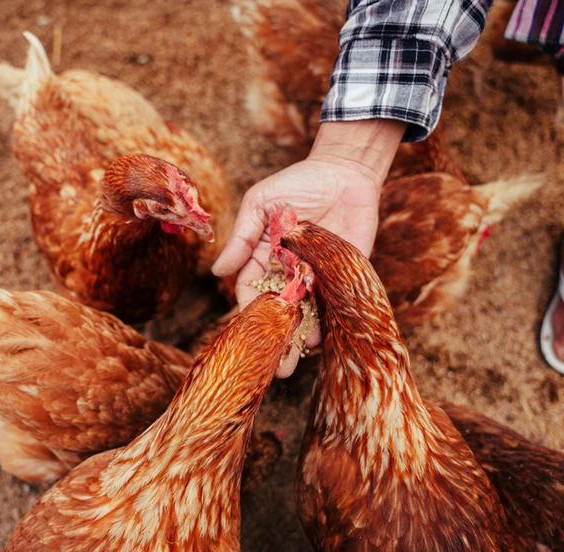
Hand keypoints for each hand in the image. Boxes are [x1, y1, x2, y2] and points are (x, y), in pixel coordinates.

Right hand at [212, 119, 405, 375]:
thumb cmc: (298, 182)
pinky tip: (316, 341)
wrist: (345, 170)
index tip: (243, 338)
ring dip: (297, 339)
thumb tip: (217, 270)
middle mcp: (289, 272)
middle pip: (277, 312)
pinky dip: (326, 322)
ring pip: (305, 314)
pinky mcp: (344, 273)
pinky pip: (333, 303)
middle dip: (274, 339)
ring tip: (291, 365)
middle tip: (271, 369)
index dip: (246, 314)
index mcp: (265, 257)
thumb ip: (242, 238)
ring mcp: (317, 275)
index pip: (250, 292)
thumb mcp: (261, 203)